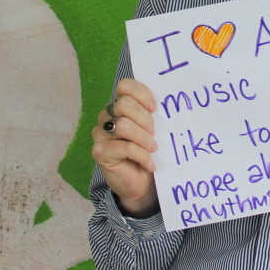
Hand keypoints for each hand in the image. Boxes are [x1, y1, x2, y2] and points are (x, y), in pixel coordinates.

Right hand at [91, 77, 160, 216]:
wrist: (143, 183)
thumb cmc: (150, 151)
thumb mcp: (155, 129)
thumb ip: (155, 113)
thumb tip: (170, 100)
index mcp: (120, 105)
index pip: (124, 86)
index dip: (141, 94)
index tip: (155, 108)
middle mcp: (107, 116)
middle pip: (123, 104)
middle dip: (145, 119)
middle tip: (155, 134)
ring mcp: (100, 133)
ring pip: (123, 125)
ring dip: (144, 138)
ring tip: (154, 148)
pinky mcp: (99, 151)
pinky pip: (123, 147)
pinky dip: (141, 155)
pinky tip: (150, 163)